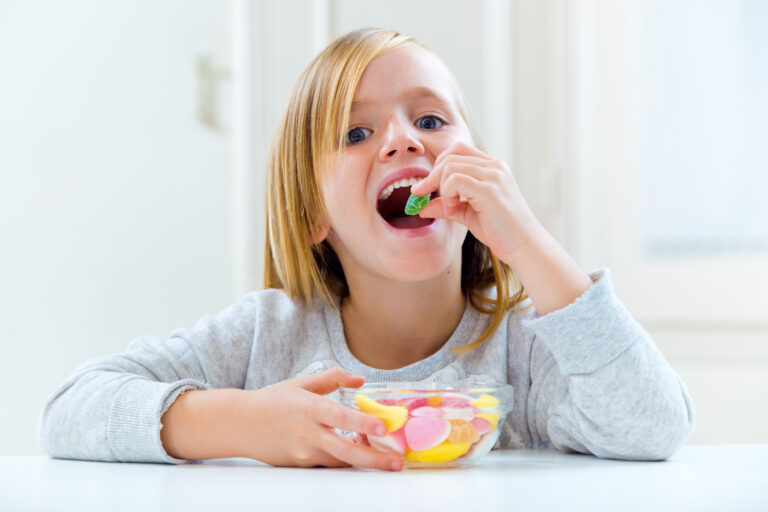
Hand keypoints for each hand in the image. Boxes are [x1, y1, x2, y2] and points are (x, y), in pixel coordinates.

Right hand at [242, 369, 401, 470]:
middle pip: (345, 451)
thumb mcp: (302, 383)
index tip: (382, 427)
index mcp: (309, 408)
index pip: (340, 417)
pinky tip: (357, 455)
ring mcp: (303, 452)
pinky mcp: (300, 465)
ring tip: (384, 460)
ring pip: (339, 461)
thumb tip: (360, 380)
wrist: (240, 425)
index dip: (362, 423)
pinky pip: (327, 465)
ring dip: (362, 461)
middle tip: (396, 462)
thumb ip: (333, 378)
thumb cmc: (272, 401)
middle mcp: (307, 433)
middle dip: (374, 459)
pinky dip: (343, 461)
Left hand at [410, 142, 541, 262]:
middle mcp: (494, 167)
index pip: (457, 150)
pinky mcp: (490, 189)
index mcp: (492, 167)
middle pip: (450, 155)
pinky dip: (447, 193)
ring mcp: (494, 176)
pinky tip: (453, 208)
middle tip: (422, 195)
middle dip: (431, 176)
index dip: (437, 165)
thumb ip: (447, 206)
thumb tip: (422, 207)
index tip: (424, 187)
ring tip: (450, 207)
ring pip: (450, 166)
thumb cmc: (500, 231)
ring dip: (440, 187)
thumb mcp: (467, 214)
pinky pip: (455, 180)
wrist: (524, 246)